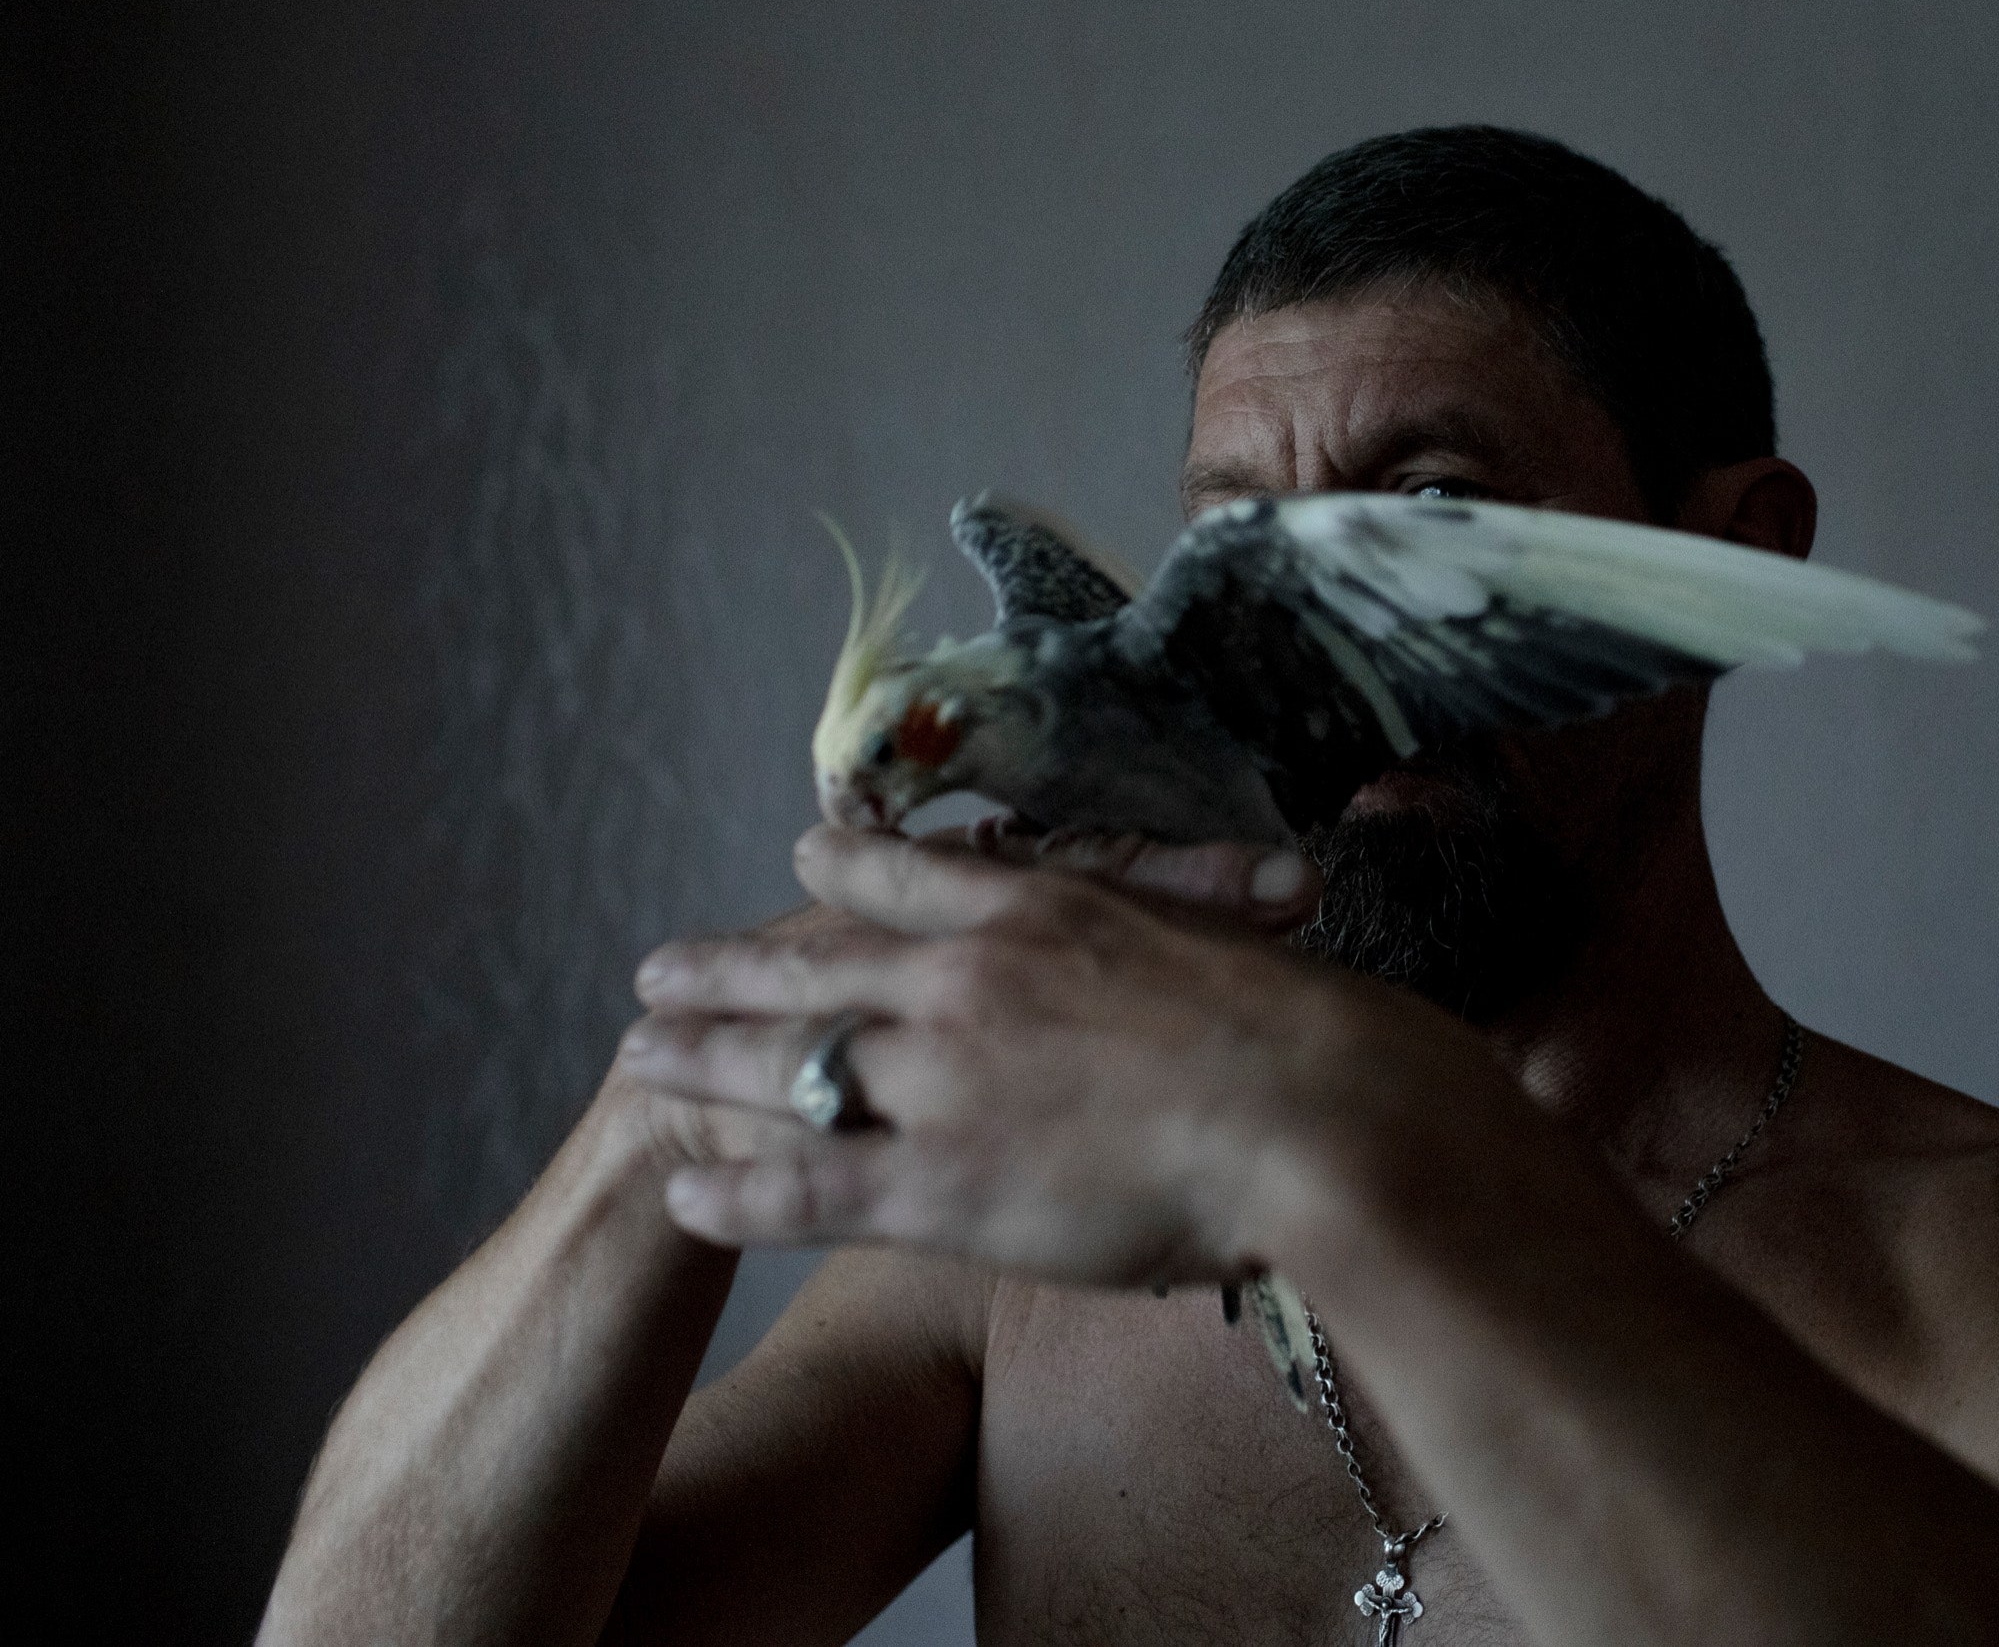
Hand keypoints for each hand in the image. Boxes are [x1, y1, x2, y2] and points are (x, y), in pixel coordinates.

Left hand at [612, 826, 1480, 1284]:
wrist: (1311, 1113)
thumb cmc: (1304, 1032)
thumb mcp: (1222, 939)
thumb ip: (1168, 933)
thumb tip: (1184, 935)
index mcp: (1040, 911)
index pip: (914, 875)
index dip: (844, 866)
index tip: (799, 856)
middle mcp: (967, 982)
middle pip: (816, 968)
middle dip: (727, 971)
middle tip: (654, 972)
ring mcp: (944, 1080)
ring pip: (786, 1067)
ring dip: (701, 1064)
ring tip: (636, 1065)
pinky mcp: (942, 1184)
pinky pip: (808, 1186)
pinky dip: (739, 1193)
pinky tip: (685, 1193)